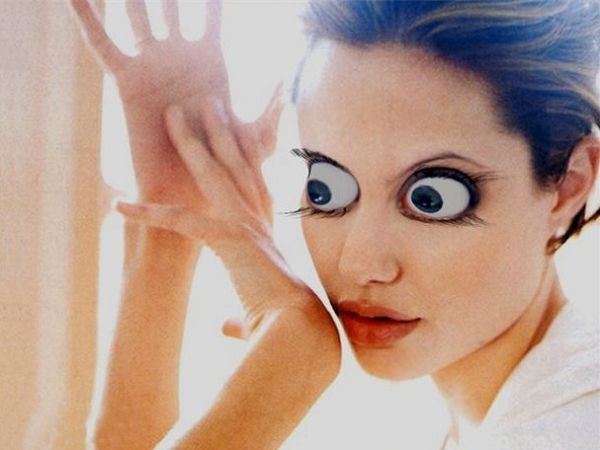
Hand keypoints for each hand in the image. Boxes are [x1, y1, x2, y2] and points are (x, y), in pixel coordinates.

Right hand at [70, 0, 282, 208]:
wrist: (189, 193)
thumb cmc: (225, 170)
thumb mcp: (254, 137)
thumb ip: (269, 108)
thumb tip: (287, 80)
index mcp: (210, 61)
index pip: (213, 11)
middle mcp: (179, 56)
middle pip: (173, 3)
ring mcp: (152, 64)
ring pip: (138, 13)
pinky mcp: (127, 81)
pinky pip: (103, 44)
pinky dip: (88, 20)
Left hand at [116, 104, 321, 338]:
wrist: (298, 331)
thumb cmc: (282, 322)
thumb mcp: (256, 311)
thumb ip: (236, 316)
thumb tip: (223, 329)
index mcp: (268, 229)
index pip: (254, 181)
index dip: (246, 151)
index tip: (240, 128)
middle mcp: (260, 217)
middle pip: (237, 163)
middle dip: (222, 130)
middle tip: (210, 102)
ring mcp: (246, 223)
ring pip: (214, 172)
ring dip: (192, 141)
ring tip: (176, 113)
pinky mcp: (229, 237)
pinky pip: (181, 219)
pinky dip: (148, 214)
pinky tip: (120, 205)